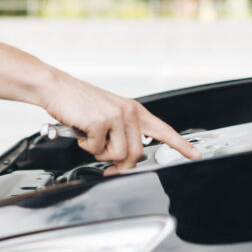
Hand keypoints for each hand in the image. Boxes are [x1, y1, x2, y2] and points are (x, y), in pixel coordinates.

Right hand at [42, 72, 200, 172]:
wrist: (56, 87)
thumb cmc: (79, 103)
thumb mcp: (108, 114)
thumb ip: (122, 132)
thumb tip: (126, 158)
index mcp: (133, 110)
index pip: (163, 129)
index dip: (180, 144)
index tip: (195, 155)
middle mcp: (129, 112)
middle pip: (135, 154)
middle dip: (118, 163)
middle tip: (104, 159)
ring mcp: (116, 116)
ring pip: (117, 155)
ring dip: (99, 152)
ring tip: (90, 136)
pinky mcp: (100, 121)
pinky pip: (96, 150)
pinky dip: (85, 145)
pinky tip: (81, 130)